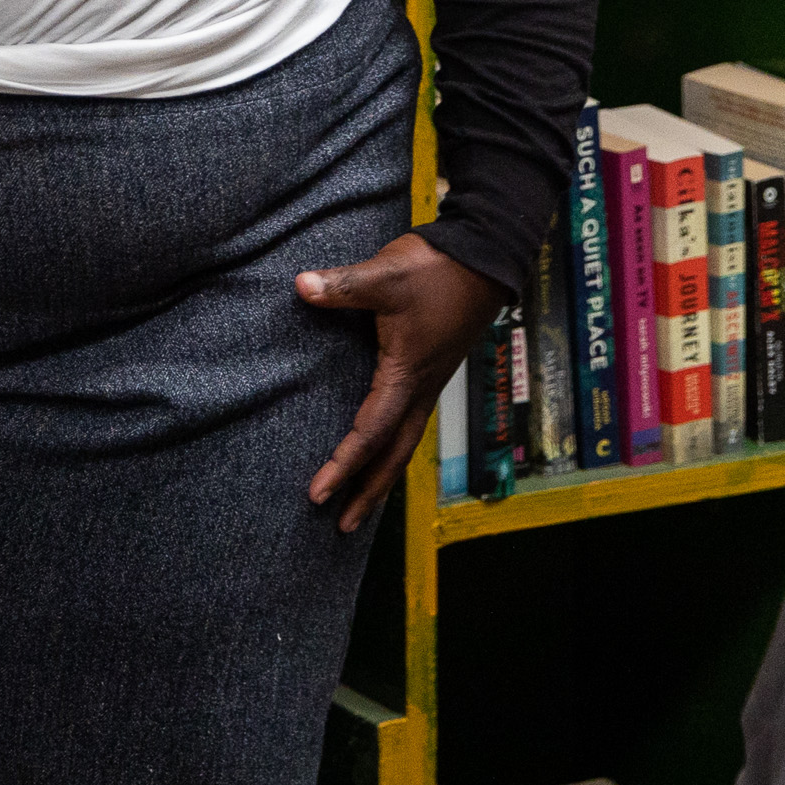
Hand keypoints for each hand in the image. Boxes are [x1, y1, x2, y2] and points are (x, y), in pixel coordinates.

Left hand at [296, 231, 506, 532]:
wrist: (483, 259)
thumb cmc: (436, 270)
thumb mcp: (385, 275)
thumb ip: (342, 286)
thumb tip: (301, 287)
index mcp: (407, 376)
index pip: (370, 433)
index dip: (342, 465)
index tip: (317, 492)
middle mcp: (421, 389)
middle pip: (393, 456)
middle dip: (367, 492)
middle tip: (340, 524)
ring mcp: (428, 384)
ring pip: (404, 444)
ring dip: (381, 476)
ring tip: (358, 506)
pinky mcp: (429, 372)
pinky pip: (409, 424)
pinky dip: (391, 448)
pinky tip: (379, 452)